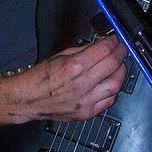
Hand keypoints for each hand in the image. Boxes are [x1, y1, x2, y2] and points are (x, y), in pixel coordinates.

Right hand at [12, 34, 126, 122]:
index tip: (115, 39)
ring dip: (121, 73)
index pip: (103, 50)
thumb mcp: (60, 55)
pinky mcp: (87, 113)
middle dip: (121, 54)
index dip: (113, 42)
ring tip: (119, 66)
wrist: (29, 99)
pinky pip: (109, 101)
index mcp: (74, 66)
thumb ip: (81, 51)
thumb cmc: (41, 78)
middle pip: (113, 65)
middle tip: (121, 49)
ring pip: (116, 85)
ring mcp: (86, 100)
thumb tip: (98, 46)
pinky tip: (111, 84)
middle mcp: (82, 83)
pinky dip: (113, 91)